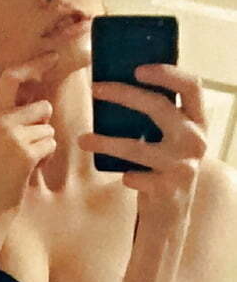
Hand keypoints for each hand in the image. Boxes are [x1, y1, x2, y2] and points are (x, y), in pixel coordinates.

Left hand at [79, 64, 206, 221]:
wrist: (171, 212)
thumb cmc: (162, 166)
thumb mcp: (169, 138)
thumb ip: (157, 115)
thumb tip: (116, 83)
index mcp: (197, 122)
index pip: (191, 86)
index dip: (166, 73)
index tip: (137, 68)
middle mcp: (196, 141)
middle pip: (159, 107)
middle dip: (124, 94)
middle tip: (96, 89)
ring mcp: (183, 166)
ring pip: (138, 147)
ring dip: (105, 142)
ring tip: (83, 139)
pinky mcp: (168, 189)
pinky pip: (135, 176)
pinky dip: (125, 175)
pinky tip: (122, 176)